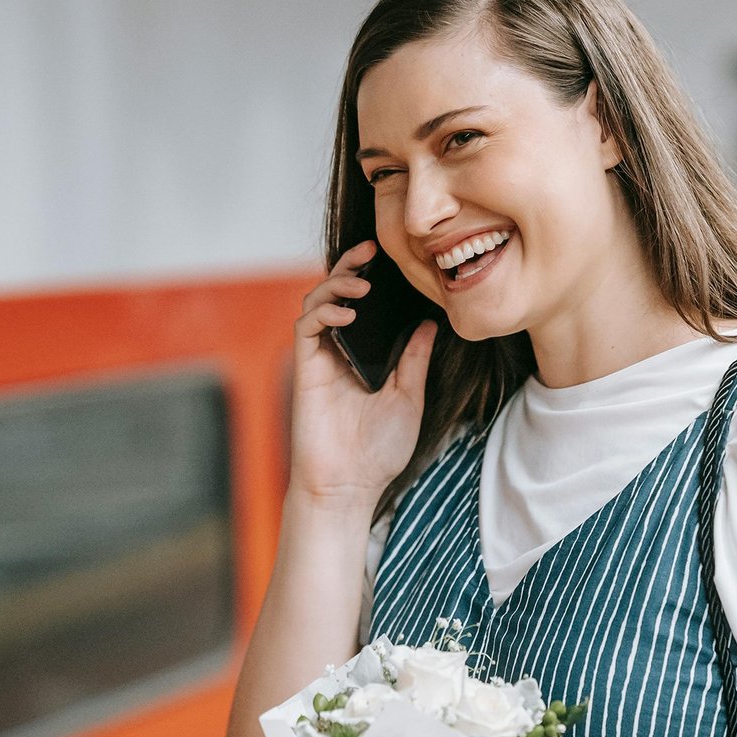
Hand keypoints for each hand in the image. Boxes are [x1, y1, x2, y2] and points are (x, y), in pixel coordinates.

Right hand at [288, 239, 437, 505]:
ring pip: (316, 303)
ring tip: (362, 283)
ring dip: (336, 285)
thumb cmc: (378, 451)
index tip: (390, 259)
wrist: (350, 486)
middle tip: (370, 250)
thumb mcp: (409, 398)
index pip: (363, 306)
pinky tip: (346, 313)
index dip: (371, 278)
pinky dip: (324, 312)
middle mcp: (339, 352)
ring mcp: (320, 359)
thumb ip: (415, 360)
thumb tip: (430, 324)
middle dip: (350, 267)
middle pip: (335, 295)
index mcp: (364, 357)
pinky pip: (306, 327)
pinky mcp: (306, 369)